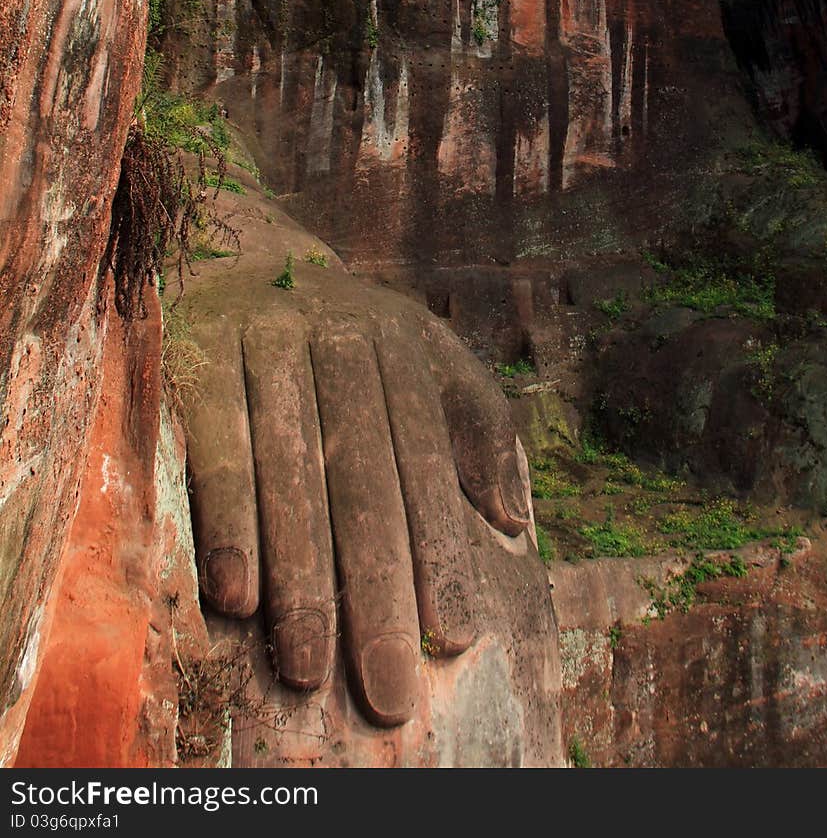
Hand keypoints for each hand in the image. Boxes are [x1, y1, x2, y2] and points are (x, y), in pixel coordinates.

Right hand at [179, 251, 531, 727]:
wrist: (242, 251)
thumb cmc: (348, 331)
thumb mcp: (426, 352)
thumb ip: (478, 422)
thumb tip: (513, 520)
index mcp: (398, 342)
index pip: (422, 459)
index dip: (439, 547)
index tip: (454, 637)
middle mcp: (334, 338)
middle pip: (360, 477)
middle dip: (375, 587)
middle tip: (388, 689)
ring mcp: (262, 344)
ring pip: (288, 474)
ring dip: (300, 575)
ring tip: (310, 668)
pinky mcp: (198, 356)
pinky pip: (214, 448)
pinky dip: (228, 522)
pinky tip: (238, 599)